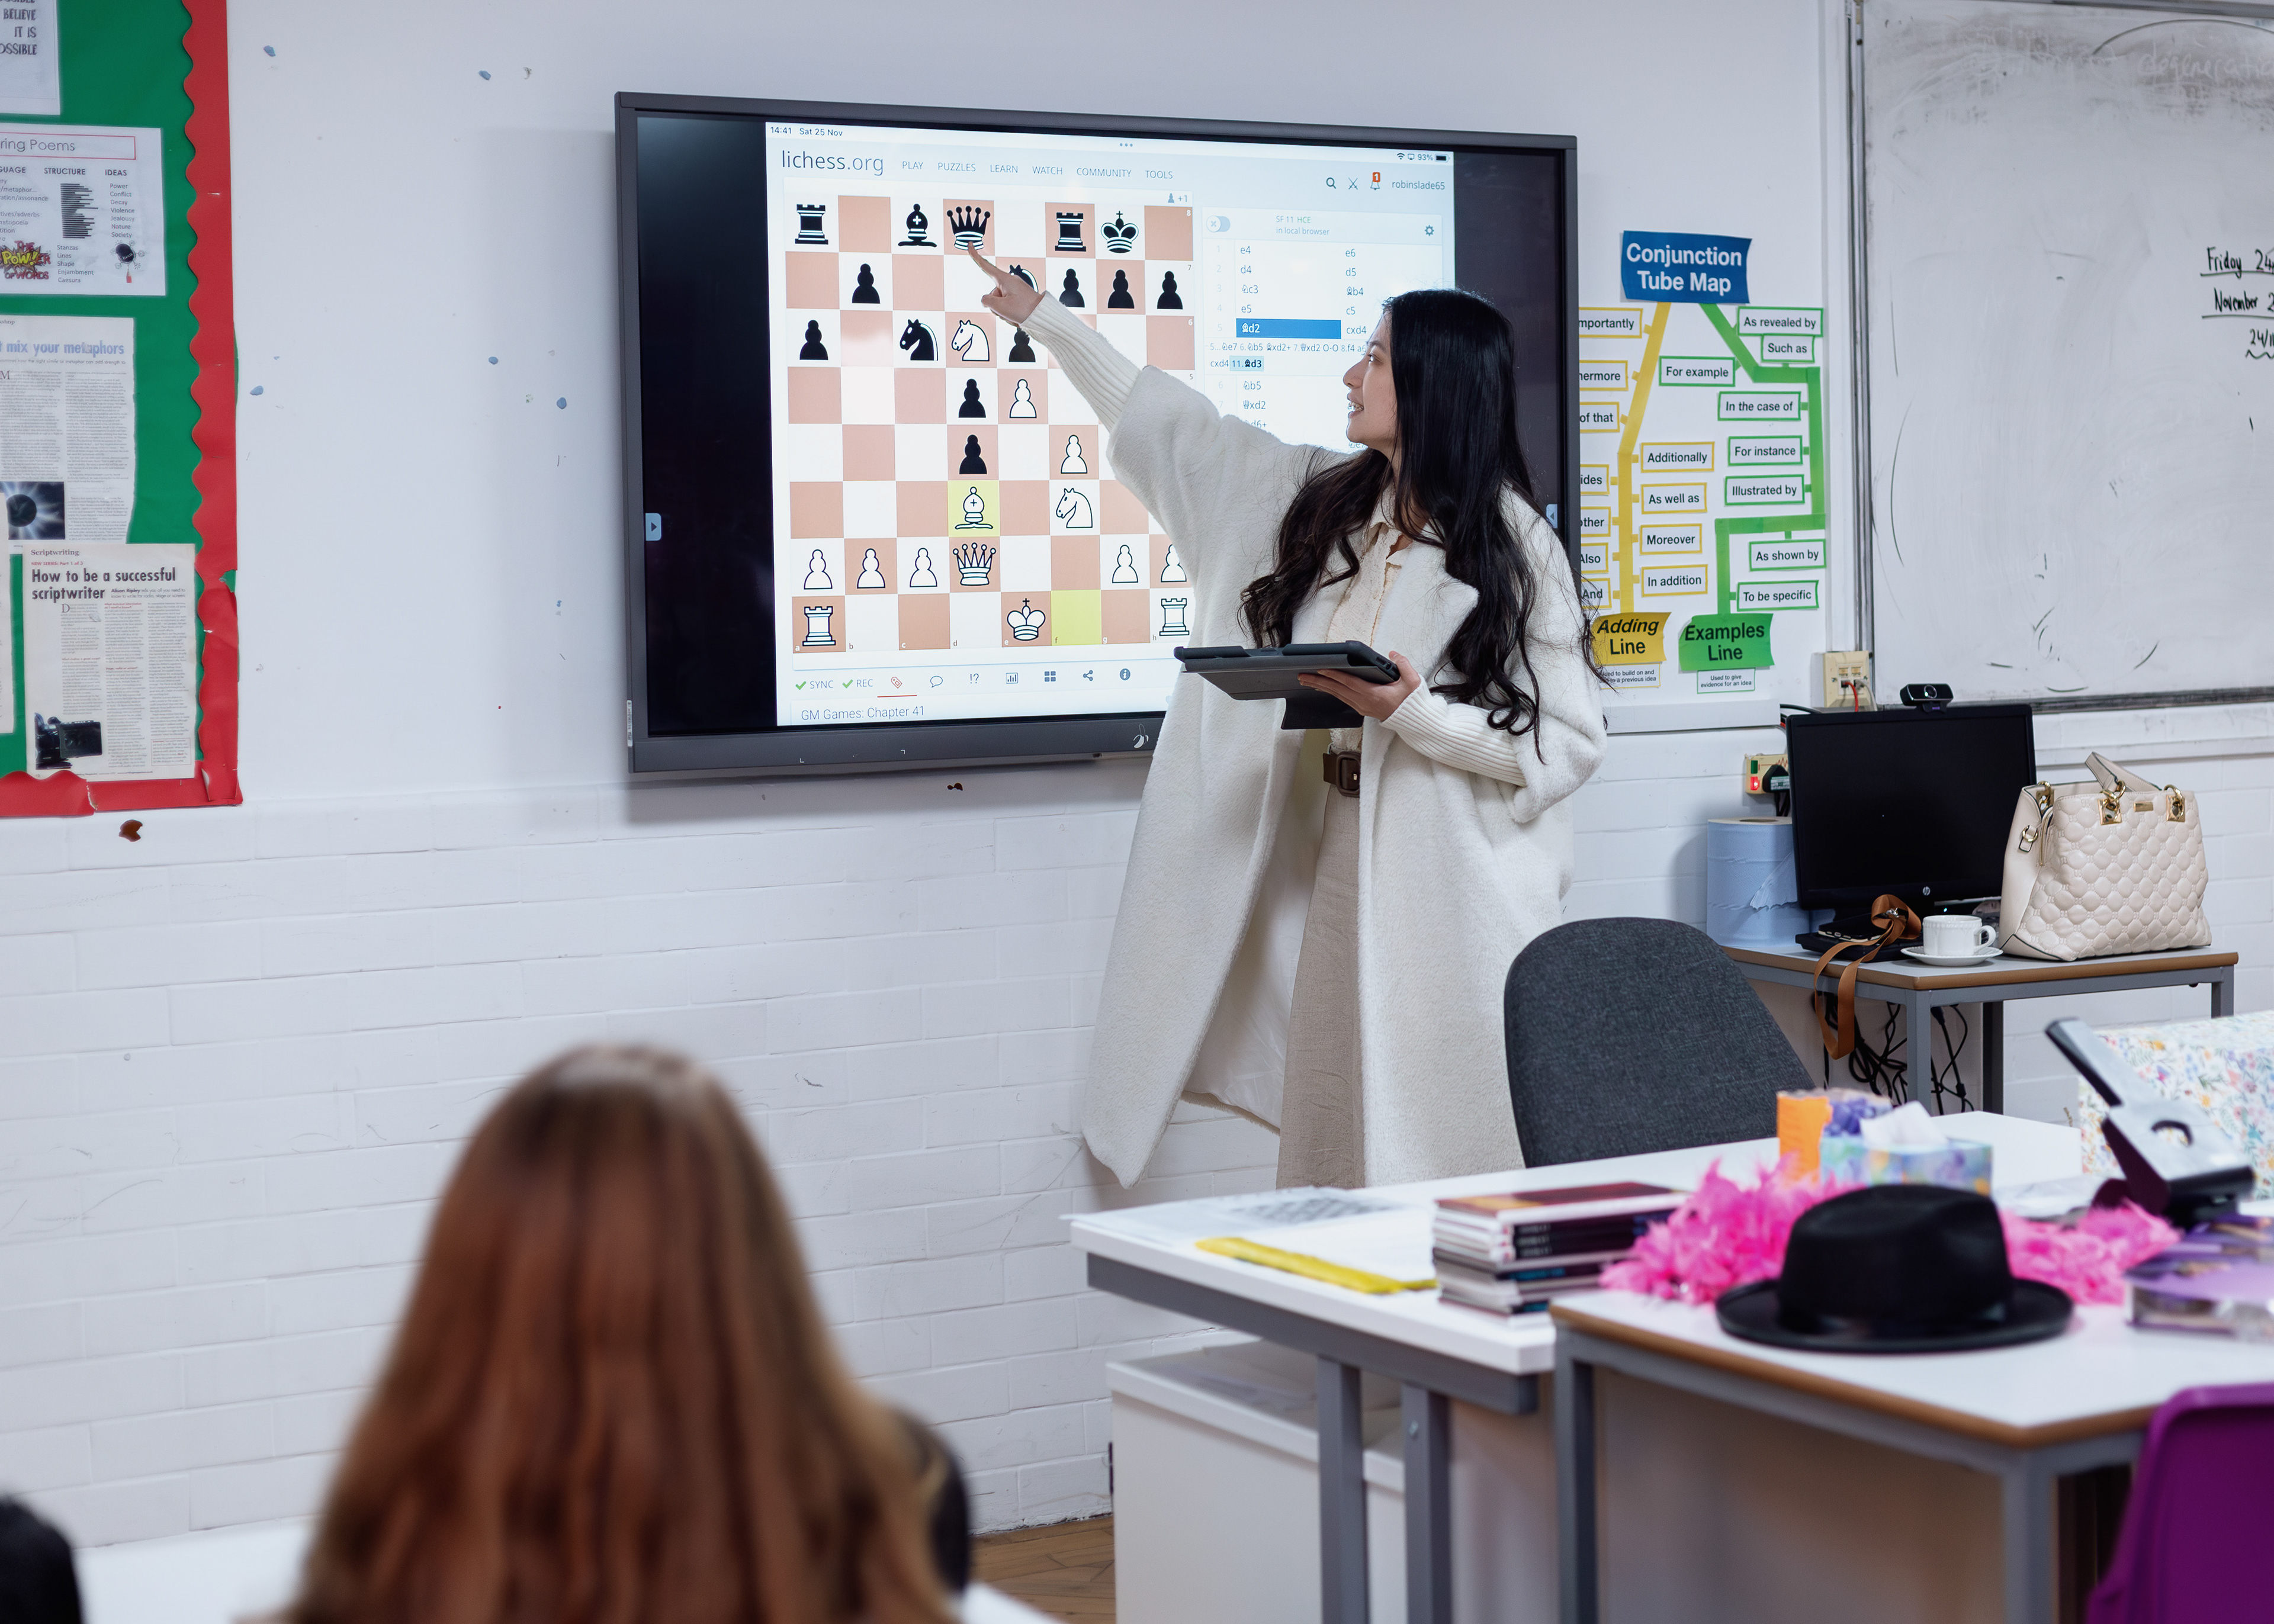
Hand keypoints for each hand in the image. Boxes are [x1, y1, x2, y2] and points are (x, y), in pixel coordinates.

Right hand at [969, 248, 1043, 324]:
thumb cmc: (1024, 310)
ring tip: (1015, 314)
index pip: (986, 266)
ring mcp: (1014, 290)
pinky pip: (1008, 306)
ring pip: (999, 303)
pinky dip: (1010, 313)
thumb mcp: (1000, 307)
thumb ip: (986, 301)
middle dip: (996, 307)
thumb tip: (985, 300)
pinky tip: (1018, 316)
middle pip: (992, 294)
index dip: (976, 256)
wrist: (1043, 316)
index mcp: (1005, 279)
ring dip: (1004, 312)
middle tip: (1009, 311)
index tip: (970, 245)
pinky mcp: (1019, 297)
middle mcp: (1009, 282)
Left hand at [1298, 651, 1419, 721]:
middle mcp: (1364, 703)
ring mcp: (1361, 707)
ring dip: (1321, 687)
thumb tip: (1392, 653)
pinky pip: (1342, 698)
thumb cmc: (1411, 701)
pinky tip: (1322, 687)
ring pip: (1337, 695)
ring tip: (1306, 680)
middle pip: (1337, 690)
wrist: (1413, 720)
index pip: (1350, 683)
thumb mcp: (1413, 681)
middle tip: (1303, 675)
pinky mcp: (1361, 709)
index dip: (1335, 675)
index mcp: (1374, 695)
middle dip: (1319, 681)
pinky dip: (1330, 691)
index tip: (1322, 668)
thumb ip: (1403, 665)